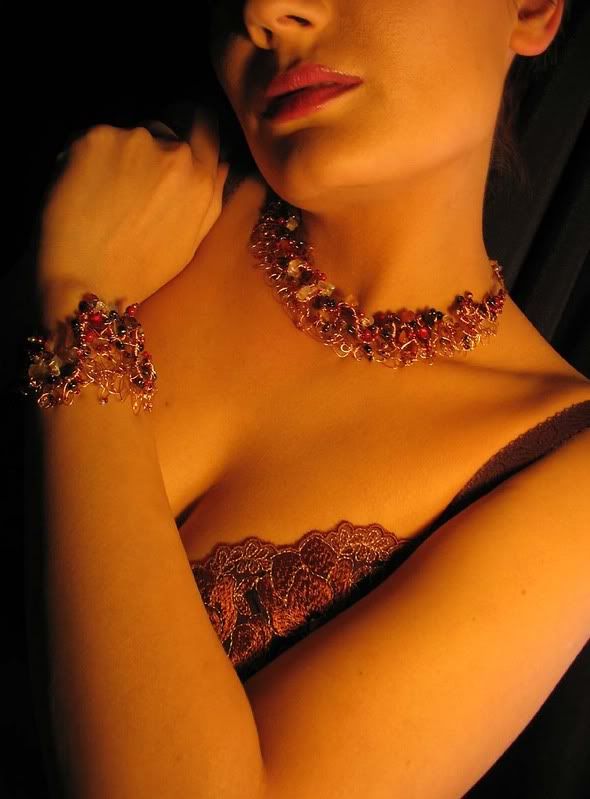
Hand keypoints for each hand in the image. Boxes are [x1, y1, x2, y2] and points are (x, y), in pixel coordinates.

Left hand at [36, 107, 229, 316]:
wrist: (88, 280)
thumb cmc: (142, 270)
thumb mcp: (192, 240)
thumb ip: (212, 197)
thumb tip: (221, 162)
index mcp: (201, 178)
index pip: (205, 122)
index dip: (190, 124)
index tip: (176, 135)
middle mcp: (173, 151)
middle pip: (164, 127)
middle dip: (151, 148)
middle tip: (132, 184)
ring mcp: (133, 140)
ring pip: (127, 135)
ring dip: (118, 155)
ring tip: (105, 195)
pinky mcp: (94, 137)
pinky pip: (94, 139)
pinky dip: (88, 158)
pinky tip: (84, 190)